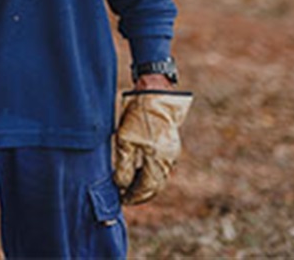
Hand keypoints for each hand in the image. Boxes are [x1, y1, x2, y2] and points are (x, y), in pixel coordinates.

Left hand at [113, 90, 192, 204]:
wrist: (155, 93)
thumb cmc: (138, 115)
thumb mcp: (124, 141)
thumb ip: (124, 166)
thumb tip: (121, 184)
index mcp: (158, 161)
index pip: (147, 188)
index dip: (134, 196)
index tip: (122, 200)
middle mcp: (168, 160)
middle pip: (155, 185)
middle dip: (139, 193)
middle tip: (124, 196)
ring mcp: (172, 153)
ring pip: (158, 177)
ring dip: (144, 183)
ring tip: (129, 185)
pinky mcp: (171, 145)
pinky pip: (161, 166)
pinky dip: (150, 172)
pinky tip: (138, 170)